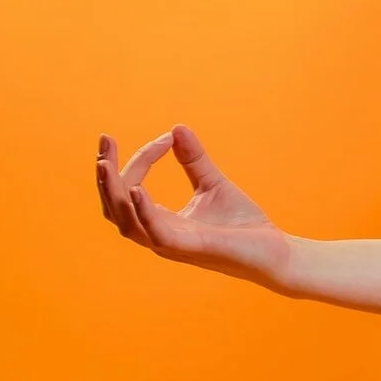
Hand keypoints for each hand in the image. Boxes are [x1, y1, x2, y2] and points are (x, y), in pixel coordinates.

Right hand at [95, 125, 291, 286]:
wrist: (276, 252)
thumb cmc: (243, 225)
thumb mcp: (213, 183)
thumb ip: (194, 160)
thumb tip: (176, 128)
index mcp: (162, 221)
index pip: (133, 188)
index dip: (141, 160)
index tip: (164, 138)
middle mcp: (159, 235)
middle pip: (115, 207)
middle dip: (105, 175)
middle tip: (104, 141)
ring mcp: (172, 245)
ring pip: (125, 222)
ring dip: (112, 192)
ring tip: (104, 163)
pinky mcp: (190, 249)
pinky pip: (155, 233)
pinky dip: (143, 211)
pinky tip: (136, 188)